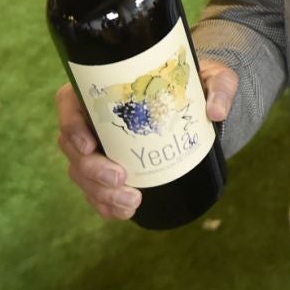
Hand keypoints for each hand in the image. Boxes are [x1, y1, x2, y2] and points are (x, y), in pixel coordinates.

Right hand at [54, 60, 238, 220]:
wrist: (198, 105)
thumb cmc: (196, 84)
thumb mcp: (214, 77)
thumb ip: (219, 86)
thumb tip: (217, 111)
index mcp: (105, 89)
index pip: (69, 103)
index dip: (71, 126)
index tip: (89, 145)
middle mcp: (94, 119)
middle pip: (73, 147)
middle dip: (92, 170)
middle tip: (121, 179)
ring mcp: (99, 148)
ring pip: (82, 174)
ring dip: (101, 194)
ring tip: (131, 202)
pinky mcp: (110, 170)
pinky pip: (97, 193)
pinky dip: (107, 206)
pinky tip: (126, 211)